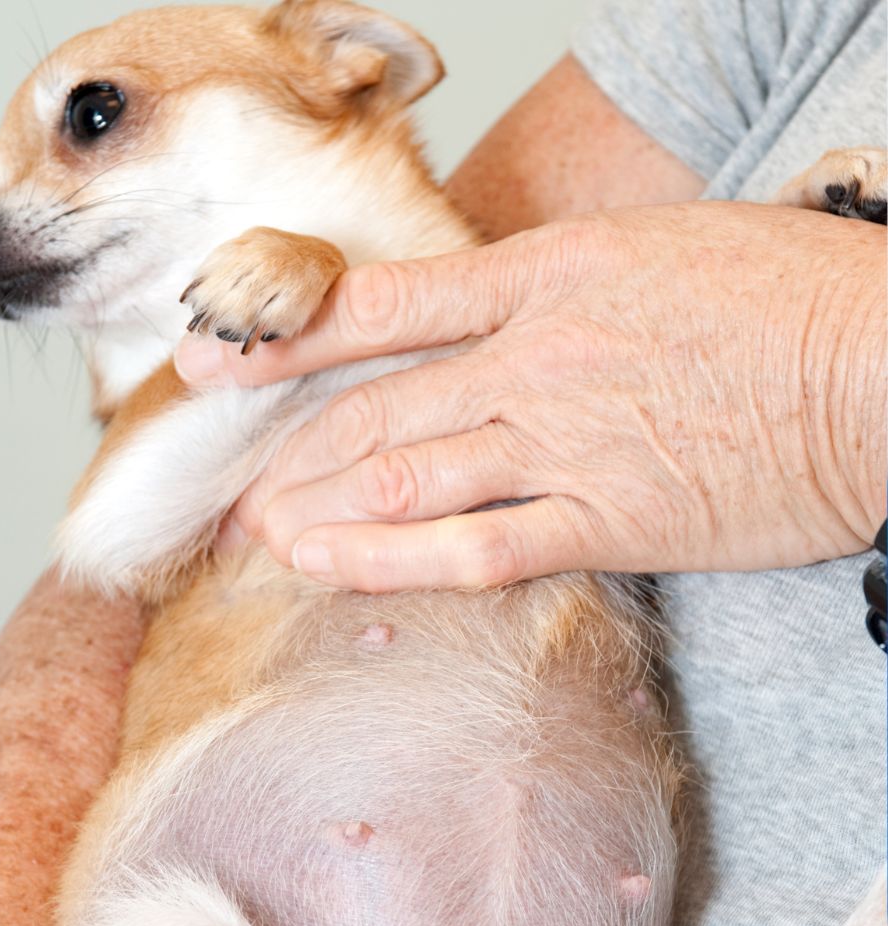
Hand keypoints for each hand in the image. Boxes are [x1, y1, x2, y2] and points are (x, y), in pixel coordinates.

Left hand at [176, 202, 885, 590]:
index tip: (212, 362)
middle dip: (289, 450)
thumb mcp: (647, 252)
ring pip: (405, 478)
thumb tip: (474, 321)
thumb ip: (546, 289)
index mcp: (546, 274)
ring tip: (263, 533)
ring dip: (321, 508)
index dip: (282, 339)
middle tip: (231, 483)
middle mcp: (536, 357)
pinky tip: (334, 567)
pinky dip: (393, 560)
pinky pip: (474, 548)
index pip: (380, 306)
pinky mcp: (607, 519)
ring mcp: (565, 442)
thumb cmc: (782, 298)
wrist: (884, 368)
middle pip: (374, 407)